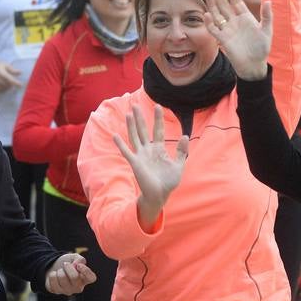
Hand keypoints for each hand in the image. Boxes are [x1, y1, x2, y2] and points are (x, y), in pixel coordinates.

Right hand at [0, 59, 22, 91]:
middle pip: (7, 85)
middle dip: (11, 85)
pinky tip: (3, 86)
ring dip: (7, 88)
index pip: (10, 80)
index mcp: (0, 73)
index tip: (21, 85)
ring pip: (3, 89)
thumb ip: (12, 70)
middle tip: (12, 82)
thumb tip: (20, 73)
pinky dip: (2, 90)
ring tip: (8, 84)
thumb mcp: (5, 65)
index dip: (16, 83)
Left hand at [45, 253, 95, 294]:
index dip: (86, 271)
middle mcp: (78, 287)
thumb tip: (77, 264)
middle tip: (65, 264)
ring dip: (59, 271)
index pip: (91, 278)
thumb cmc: (68, 263)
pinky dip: (52, 274)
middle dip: (68, 267)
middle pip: (74, 277)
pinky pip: (53, 280)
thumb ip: (79, 259)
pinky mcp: (56, 291)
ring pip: (62, 278)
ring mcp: (67, 291)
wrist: (54, 268)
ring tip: (60, 271)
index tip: (79, 265)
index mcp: (85, 278)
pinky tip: (55, 276)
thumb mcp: (74, 257)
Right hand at [113, 105, 188, 222]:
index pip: (158, 130)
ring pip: (134, 137)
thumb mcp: (179, 165)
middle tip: (136, 105)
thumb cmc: (169, 182)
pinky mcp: (135, 163)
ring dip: (131, 126)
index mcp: (159, 149)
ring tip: (128, 114)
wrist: (160, 194)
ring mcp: (140, 155)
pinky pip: (126, 151)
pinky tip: (115, 135)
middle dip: (140, 118)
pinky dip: (120, 144)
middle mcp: (148, 150)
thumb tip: (185, 136)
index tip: (158, 106)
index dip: (158, 119)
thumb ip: (182, 151)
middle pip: (143, 130)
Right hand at [205, 0, 270, 79]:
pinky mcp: (222, 39)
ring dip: (212, 5)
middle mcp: (235, 22)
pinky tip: (206, 14)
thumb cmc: (261, 48)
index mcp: (245, 17)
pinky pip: (214, 29)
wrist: (253, 65)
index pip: (237, 2)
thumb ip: (267, 16)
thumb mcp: (266, 31)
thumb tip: (269, 1)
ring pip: (217, 15)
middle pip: (224, 5)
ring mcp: (227, 30)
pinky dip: (209, 22)